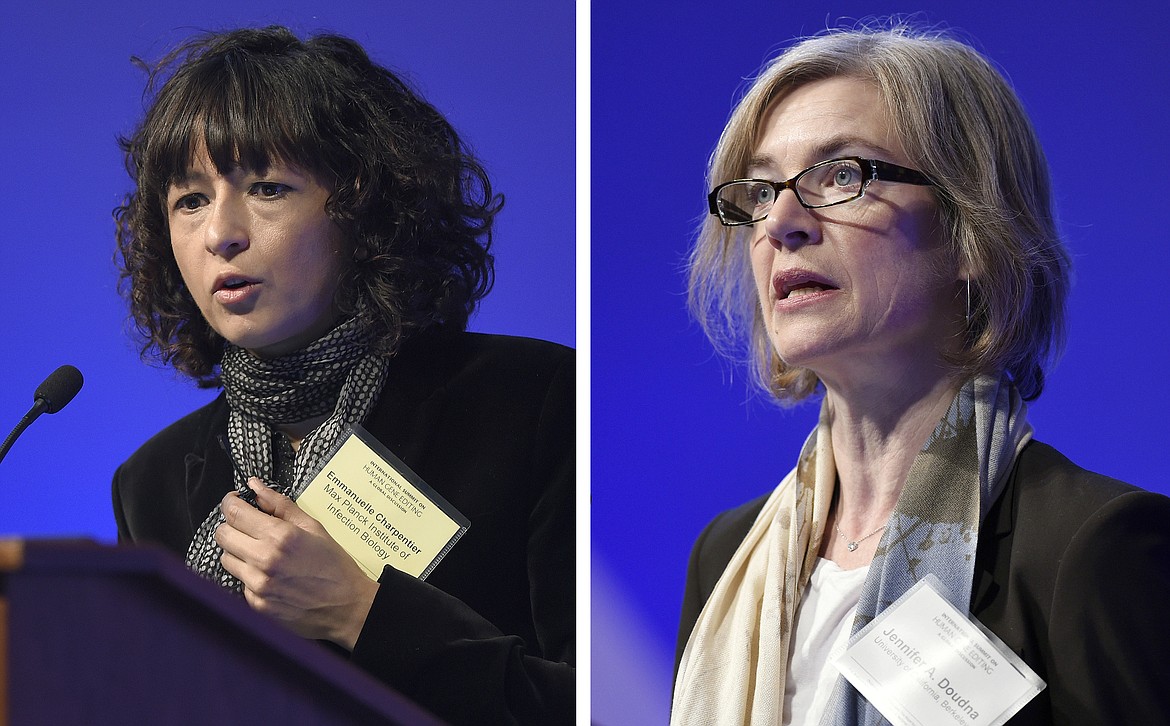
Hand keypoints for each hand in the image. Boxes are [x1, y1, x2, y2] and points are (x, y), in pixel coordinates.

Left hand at [215, 477, 379, 649]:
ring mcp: (258, 584)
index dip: (230, 503)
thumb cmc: (334, 566)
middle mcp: (264, 560)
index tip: (234, 501)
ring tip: (260, 552)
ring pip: (226, 558)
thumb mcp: (313, 527)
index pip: (234, 513)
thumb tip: (256, 487)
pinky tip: (269, 574)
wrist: (346, 606)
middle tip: (247, 526)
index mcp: (280, 536)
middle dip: (232, 526)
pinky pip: (239, 581)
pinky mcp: (256, 603)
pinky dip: (249, 574)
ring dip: (238, 550)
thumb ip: (280, 505)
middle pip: (222, 534)